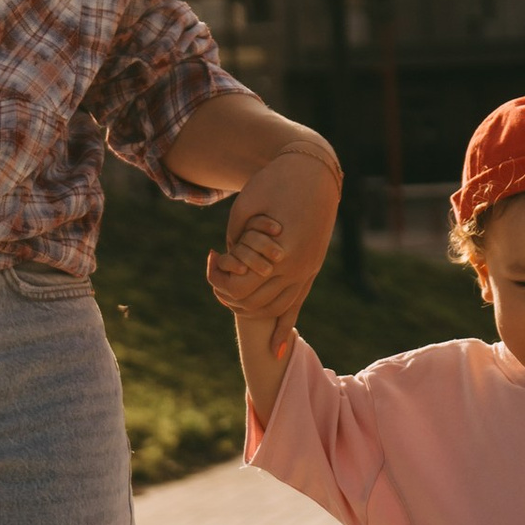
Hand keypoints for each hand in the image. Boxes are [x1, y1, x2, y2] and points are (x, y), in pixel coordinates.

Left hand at [207, 145, 339, 350]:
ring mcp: (307, 272)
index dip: (218, 276)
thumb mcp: (245, 211)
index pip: (239, 285)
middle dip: (229, 293)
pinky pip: (296, 307)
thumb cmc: (273, 184)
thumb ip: (236, 244)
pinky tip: (277, 352)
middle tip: (217, 271)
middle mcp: (296, 268)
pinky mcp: (311, 270)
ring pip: (274, 309)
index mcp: (279, 252)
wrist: (312, 172)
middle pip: (254, 301)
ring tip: (232, 290)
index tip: (212, 255)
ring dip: (250, 310)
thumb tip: (225, 267)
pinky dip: (284, 330)